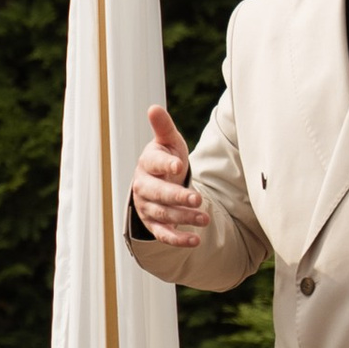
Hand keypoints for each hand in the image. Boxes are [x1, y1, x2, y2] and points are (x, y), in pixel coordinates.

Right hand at [131, 104, 207, 243]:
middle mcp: (143, 186)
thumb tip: (153, 108)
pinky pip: (163, 234)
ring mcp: (147, 207)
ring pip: (163, 214)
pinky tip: (195, 240)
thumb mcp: (167, 141)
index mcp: (147, 163)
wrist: (157, 181)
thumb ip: (163, 127)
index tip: (179, 165)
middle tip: (198, 199)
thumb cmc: (165, 158)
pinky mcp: (152, 224)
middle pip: (158, 193)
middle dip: (178, 197)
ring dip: (183, 218)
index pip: (154, 163)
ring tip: (205, 218)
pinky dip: (178, 239)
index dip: (166, 164)